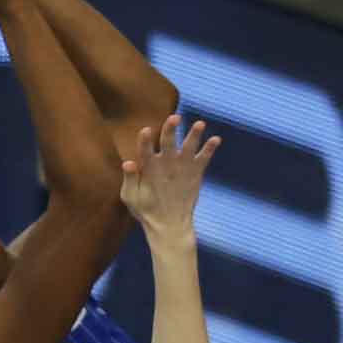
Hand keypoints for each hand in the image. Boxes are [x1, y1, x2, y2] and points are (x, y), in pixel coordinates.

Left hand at [118, 115, 216, 241]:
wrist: (167, 223)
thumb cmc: (145, 209)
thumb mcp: (132, 197)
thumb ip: (129, 180)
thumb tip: (127, 163)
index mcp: (147, 164)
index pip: (145, 148)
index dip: (145, 139)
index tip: (146, 131)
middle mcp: (164, 159)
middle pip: (167, 140)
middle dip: (170, 128)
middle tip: (174, 118)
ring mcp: (181, 164)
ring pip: (188, 144)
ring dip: (194, 134)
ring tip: (199, 124)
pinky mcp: (195, 170)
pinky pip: (203, 156)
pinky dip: (210, 148)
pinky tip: (215, 139)